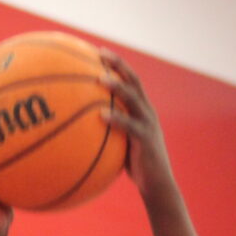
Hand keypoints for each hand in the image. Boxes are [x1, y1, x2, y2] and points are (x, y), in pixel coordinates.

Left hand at [98, 51, 173, 194]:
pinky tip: (100, 115)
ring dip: (118, 87)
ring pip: (134, 98)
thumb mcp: (120, 142)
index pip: (130, 79)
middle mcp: (146, 111)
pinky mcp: (146, 139)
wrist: (157, 184)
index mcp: (141, 109)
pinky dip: (116, 118)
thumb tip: (78, 125)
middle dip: (118, 64)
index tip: (98, 52)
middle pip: (133, 80)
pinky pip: (130, 126)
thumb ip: (106, 129)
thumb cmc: (135, 165)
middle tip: (100, 53)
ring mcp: (148, 123)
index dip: (116, 64)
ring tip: (101, 79)